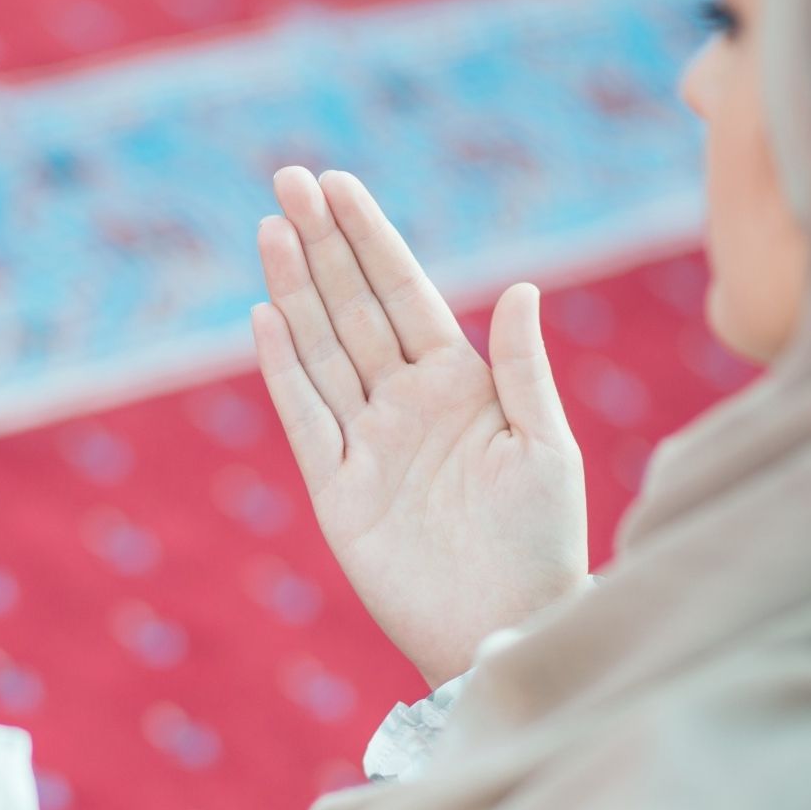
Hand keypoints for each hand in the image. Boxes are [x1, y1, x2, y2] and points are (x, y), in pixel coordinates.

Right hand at [252, 168, 589, 689]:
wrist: (503, 628)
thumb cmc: (540, 542)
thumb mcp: (544, 448)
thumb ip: (521, 369)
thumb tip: (521, 288)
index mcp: (460, 384)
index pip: (405, 295)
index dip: (371, 239)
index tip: (338, 184)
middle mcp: (406, 403)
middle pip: (353, 309)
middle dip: (322, 244)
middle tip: (287, 180)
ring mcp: (367, 443)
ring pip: (322, 351)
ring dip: (295, 290)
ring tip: (270, 230)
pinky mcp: (337, 491)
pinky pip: (305, 418)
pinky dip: (284, 370)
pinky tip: (266, 317)